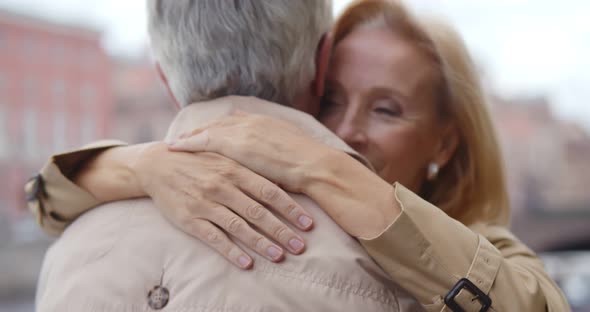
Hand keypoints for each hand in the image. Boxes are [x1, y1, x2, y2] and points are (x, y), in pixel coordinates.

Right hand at [131, 142, 313, 268]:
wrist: (157, 164)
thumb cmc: (198, 160)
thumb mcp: (224, 156)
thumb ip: (249, 169)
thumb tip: (281, 181)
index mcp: (234, 169)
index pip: (270, 191)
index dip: (290, 208)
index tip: (308, 223)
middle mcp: (223, 186)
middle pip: (258, 211)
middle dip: (281, 230)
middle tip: (300, 245)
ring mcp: (206, 203)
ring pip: (238, 226)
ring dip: (261, 243)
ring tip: (279, 256)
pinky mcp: (190, 218)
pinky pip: (213, 237)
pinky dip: (231, 251)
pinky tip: (246, 263)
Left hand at [168, 112, 334, 192]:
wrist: (315, 166)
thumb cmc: (309, 166)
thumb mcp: (291, 152)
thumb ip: (277, 152)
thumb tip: (272, 162)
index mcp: (265, 122)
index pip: (235, 122)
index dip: (219, 129)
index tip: (208, 133)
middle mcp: (251, 121)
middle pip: (218, 124)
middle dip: (200, 131)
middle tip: (183, 138)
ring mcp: (243, 130)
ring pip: (208, 130)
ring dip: (190, 137)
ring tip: (174, 145)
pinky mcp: (235, 144)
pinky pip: (204, 141)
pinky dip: (188, 144)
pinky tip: (175, 149)